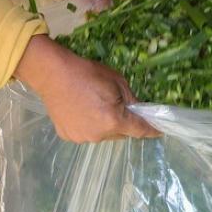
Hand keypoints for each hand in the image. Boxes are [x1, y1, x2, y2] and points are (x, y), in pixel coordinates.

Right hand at [15, 36, 159, 141]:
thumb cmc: (87, 73)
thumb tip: (139, 112)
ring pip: (103, 135)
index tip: (159, 131)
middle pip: (121, 133)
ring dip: (106, 125)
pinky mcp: (68, 136)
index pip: (140, 130)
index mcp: (113, 120)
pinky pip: (87, 133)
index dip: (151, 131)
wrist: (53, 74)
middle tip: (118, 106)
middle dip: (124, 123)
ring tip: (96, 106)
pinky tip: (81, 110)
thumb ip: (131, 100)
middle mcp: (99, 135)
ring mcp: (82, 138)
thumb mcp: (117, 81)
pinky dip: (89, 125)